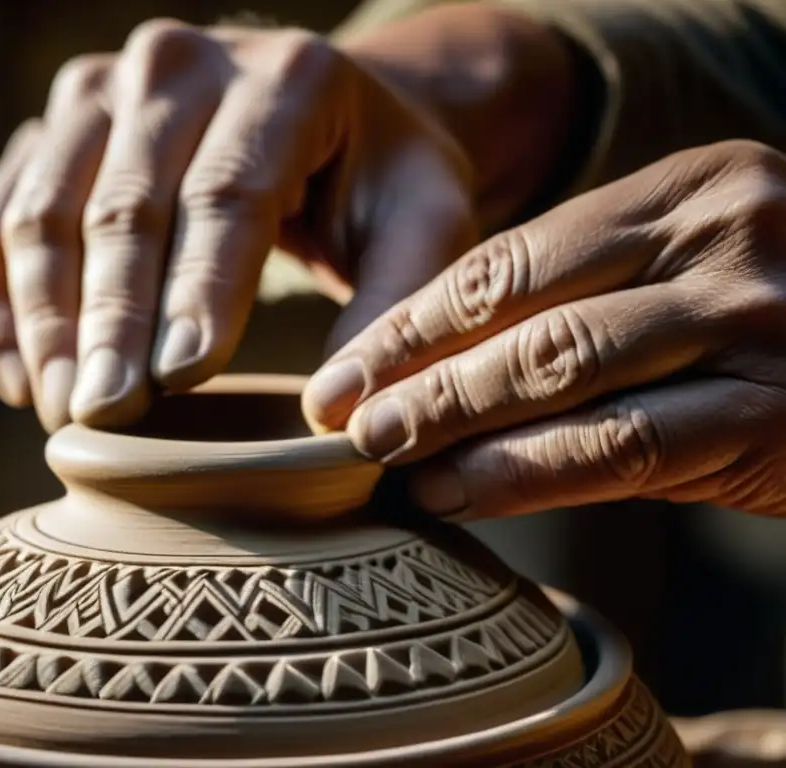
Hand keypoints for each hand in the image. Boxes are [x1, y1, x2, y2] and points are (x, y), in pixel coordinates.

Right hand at [0, 18, 475, 431]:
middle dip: (111, 320)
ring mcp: (99, 93)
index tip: (180, 379)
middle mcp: (175, 65)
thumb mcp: (425, 224)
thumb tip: (333, 413)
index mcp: (285, 76)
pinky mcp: (52, 135)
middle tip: (105, 412)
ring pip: (43, 209)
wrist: (321, 112)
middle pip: (124, 204)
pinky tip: (18, 375)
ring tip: (63, 410)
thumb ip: (395, 304)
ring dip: (44, 317)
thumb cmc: (377, 178)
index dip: (201, 288)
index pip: (229, 192)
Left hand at [303, 141, 785, 518]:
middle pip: (523, 307)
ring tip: (379, 452)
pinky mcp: (780, 415)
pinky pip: (623, 444)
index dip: (413, 317)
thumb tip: (433, 361)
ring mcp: (760, 320)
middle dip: (413, 367)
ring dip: (453, 417)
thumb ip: (582, 299)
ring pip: (562, 369)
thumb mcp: (686, 278)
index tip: (343, 364)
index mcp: (690, 188)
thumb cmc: (778, 323)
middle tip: (336, 413)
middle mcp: (727, 237)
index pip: (512, 255)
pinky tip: (459, 493)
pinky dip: (527, 472)